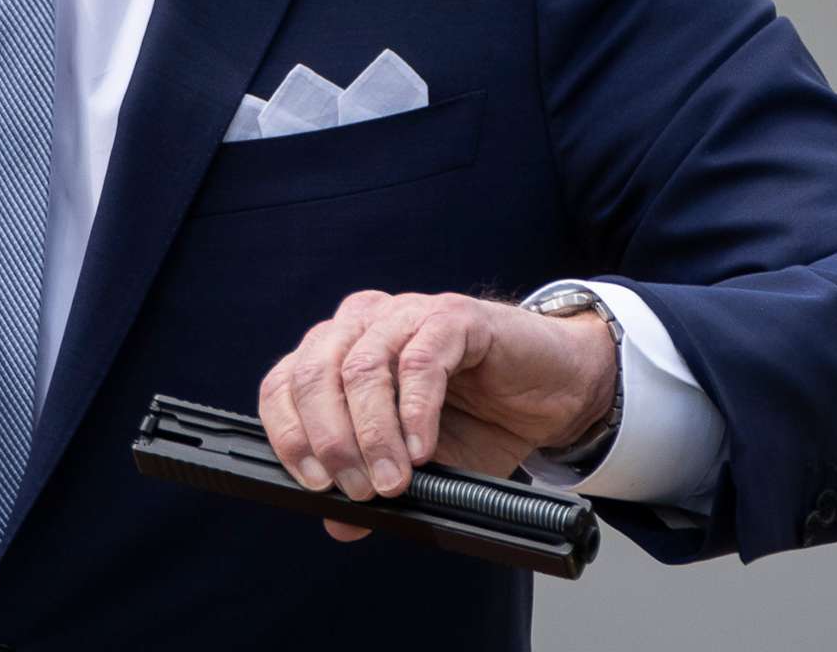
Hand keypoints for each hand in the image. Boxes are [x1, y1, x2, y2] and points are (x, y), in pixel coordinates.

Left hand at [258, 290, 616, 541]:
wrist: (552, 388)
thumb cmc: (480, 418)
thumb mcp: (420, 466)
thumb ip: (375, 484)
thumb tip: (335, 522)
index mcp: (339, 353)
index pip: (284, 383)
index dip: (288, 433)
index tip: (313, 483)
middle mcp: (363, 324)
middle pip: (316, 373)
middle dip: (330, 439)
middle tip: (357, 491)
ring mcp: (406, 314)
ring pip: (362, 366)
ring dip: (371, 432)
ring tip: (391, 481)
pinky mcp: (453, 317)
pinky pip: (421, 360)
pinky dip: (415, 411)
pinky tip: (422, 450)